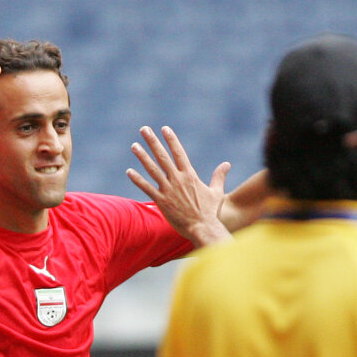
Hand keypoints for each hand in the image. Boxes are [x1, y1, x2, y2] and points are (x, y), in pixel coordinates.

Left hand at [127, 126, 231, 247]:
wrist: (203, 228)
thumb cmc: (210, 212)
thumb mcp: (216, 192)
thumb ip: (219, 176)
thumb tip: (227, 164)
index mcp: (190, 175)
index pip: (179, 153)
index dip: (171, 140)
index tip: (164, 128)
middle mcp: (178, 180)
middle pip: (163, 157)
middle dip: (153, 142)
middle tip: (144, 129)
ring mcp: (168, 190)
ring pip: (152, 170)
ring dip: (142, 157)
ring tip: (134, 146)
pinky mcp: (161, 202)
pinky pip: (147, 188)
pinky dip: (137, 180)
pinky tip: (129, 171)